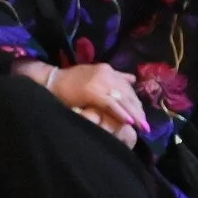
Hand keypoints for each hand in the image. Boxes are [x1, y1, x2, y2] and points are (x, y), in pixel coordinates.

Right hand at [26, 59, 147, 141]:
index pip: (128, 87)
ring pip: (122, 99)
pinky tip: (129, 122)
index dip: (136, 103)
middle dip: (138, 111)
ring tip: (142, 127)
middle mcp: (107, 73)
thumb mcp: (95, 76)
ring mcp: (100, 81)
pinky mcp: (93, 90)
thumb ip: (115, 78)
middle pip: (128, 94)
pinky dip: (121, 113)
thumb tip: (133, 79)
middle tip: (146, 126)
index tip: (143, 116)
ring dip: (134, 114)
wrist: (51, 81)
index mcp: (108, 70)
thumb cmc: (71, 82)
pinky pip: (111, 103)